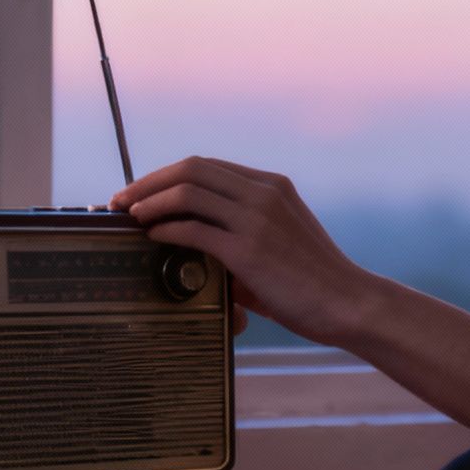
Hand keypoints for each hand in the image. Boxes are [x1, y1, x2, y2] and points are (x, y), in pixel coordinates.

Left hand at [111, 157, 375, 346]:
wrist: (347, 302)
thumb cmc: (312, 279)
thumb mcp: (279, 238)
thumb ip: (240, 232)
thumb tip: (190, 243)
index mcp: (272, 186)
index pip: (206, 166)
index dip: (167, 175)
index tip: (142, 190)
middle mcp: (263, 193)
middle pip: (191, 170)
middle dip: (149, 182)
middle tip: (122, 200)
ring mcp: (257, 219)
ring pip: (187, 192)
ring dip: (150, 201)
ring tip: (130, 216)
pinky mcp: (249, 250)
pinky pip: (194, 229)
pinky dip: (166, 228)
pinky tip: (152, 236)